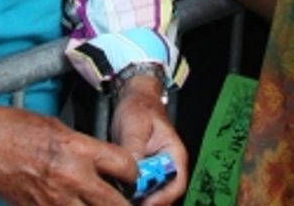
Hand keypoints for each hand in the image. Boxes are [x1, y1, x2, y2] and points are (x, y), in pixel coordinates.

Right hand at [0, 103, 133, 204]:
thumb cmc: (13, 128)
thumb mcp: (58, 127)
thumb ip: (84, 147)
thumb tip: (103, 164)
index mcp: (78, 149)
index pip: (126, 167)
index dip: (133, 173)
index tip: (129, 175)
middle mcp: (72, 177)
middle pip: (117, 204)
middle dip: (125, 203)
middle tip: (123, 198)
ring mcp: (55, 200)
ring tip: (98, 203)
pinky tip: (74, 205)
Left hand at [110, 77, 186, 205]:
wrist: (133, 97)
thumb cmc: (139, 107)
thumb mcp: (135, 125)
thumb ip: (134, 148)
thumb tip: (132, 171)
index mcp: (174, 155)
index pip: (176, 185)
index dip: (162, 198)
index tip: (145, 203)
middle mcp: (167, 166)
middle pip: (163, 194)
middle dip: (148, 201)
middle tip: (127, 202)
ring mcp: (154, 170)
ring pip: (150, 193)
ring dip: (138, 198)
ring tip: (121, 199)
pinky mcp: (141, 171)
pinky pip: (138, 187)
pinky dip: (130, 193)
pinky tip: (117, 193)